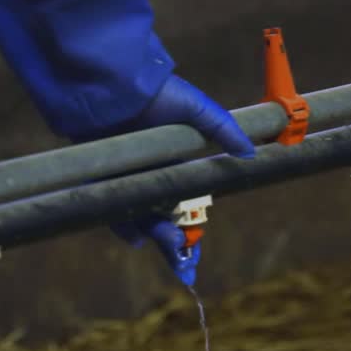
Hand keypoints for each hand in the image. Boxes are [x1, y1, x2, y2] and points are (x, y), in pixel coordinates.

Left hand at [113, 75, 252, 284]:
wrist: (116, 83)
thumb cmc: (158, 93)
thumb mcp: (198, 110)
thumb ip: (222, 130)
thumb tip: (250, 153)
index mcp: (176, 165)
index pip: (185, 207)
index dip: (191, 232)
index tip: (195, 253)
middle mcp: (151, 176)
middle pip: (163, 220)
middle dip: (175, 245)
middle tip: (185, 267)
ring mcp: (126, 178)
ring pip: (140, 220)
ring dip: (155, 238)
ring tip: (169, 248)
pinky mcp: (100, 178)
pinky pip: (111, 210)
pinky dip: (124, 227)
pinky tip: (138, 239)